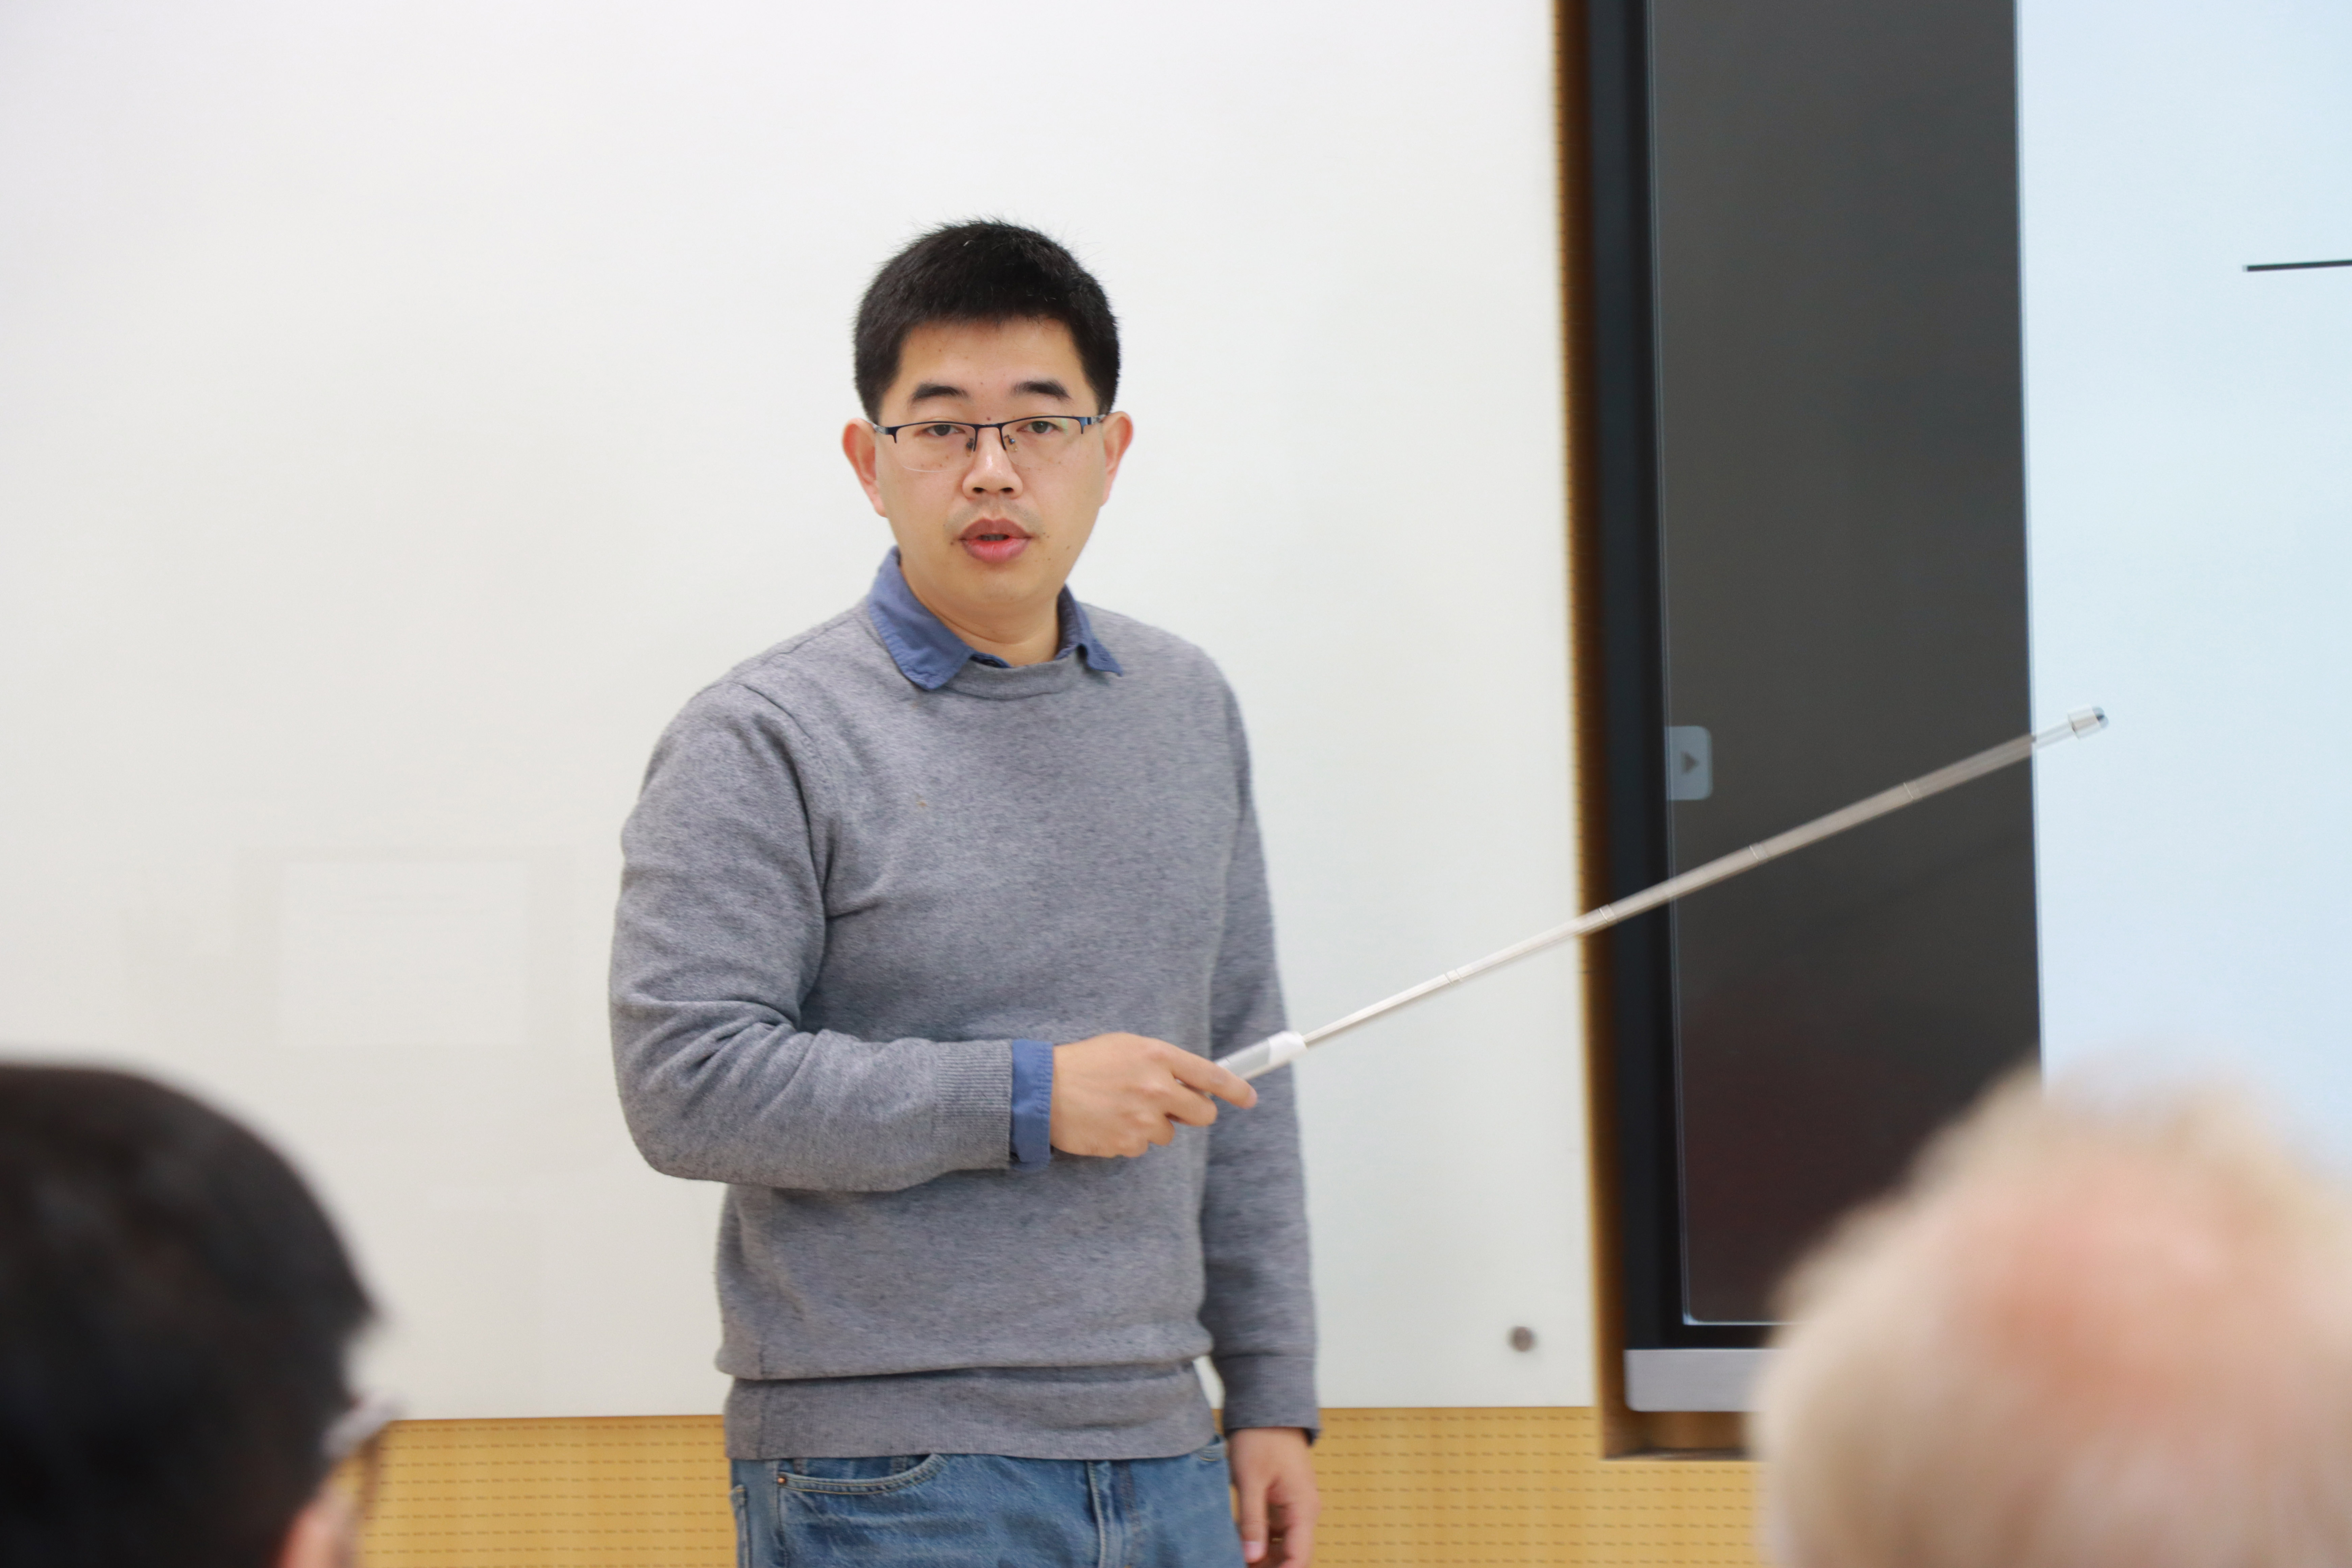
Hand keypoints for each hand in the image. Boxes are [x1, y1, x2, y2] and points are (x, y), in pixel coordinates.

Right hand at [1048, 1033, 1256, 1157]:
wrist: (1041, 1089)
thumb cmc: (1084, 1063)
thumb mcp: (1126, 1047)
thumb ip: (1162, 1062)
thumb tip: (1192, 1083)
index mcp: (1157, 1056)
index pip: (1211, 1075)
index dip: (1236, 1089)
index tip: (1249, 1098)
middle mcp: (1156, 1087)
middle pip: (1202, 1112)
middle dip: (1192, 1112)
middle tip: (1171, 1106)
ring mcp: (1143, 1118)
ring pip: (1168, 1132)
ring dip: (1151, 1124)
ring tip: (1119, 1108)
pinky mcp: (1128, 1142)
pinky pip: (1142, 1147)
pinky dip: (1128, 1138)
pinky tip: (1107, 1122)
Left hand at [1230, 1426, 1316, 1565]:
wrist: (1267, 1409)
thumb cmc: (1261, 1438)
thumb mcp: (1251, 1481)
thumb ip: (1252, 1521)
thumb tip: (1251, 1557)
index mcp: (1303, 1509)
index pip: (1299, 1558)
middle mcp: (1304, 1512)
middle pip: (1291, 1556)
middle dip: (1269, 1566)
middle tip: (1236, 1564)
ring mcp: (1294, 1508)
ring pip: (1282, 1546)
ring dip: (1262, 1556)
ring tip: (1233, 1557)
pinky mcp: (1282, 1503)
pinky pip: (1274, 1531)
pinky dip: (1258, 1540)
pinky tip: (1237, 1542)